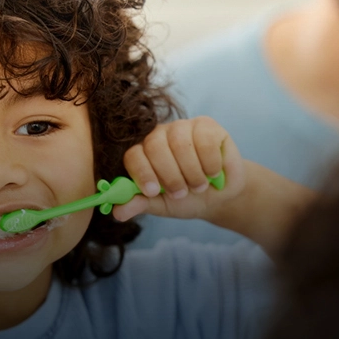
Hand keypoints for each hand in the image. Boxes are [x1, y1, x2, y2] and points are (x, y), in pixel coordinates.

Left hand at [112, 116, 244, 222]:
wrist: (220, 197)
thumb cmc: (187, 198)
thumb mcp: (162, 205)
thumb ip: (141, 204)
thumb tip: (117, 213)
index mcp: (144, 152)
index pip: (134, 155)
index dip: (142, 173)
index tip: (154, 191)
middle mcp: (160, 135)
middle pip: (155, 146)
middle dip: (170, 176)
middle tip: (182, 193)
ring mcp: (183, 127)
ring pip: (181, 144)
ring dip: (192, 173)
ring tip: (199, 186)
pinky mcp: (207, 125)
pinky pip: (205, 141)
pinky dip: (210, 163)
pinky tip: (213, 173)